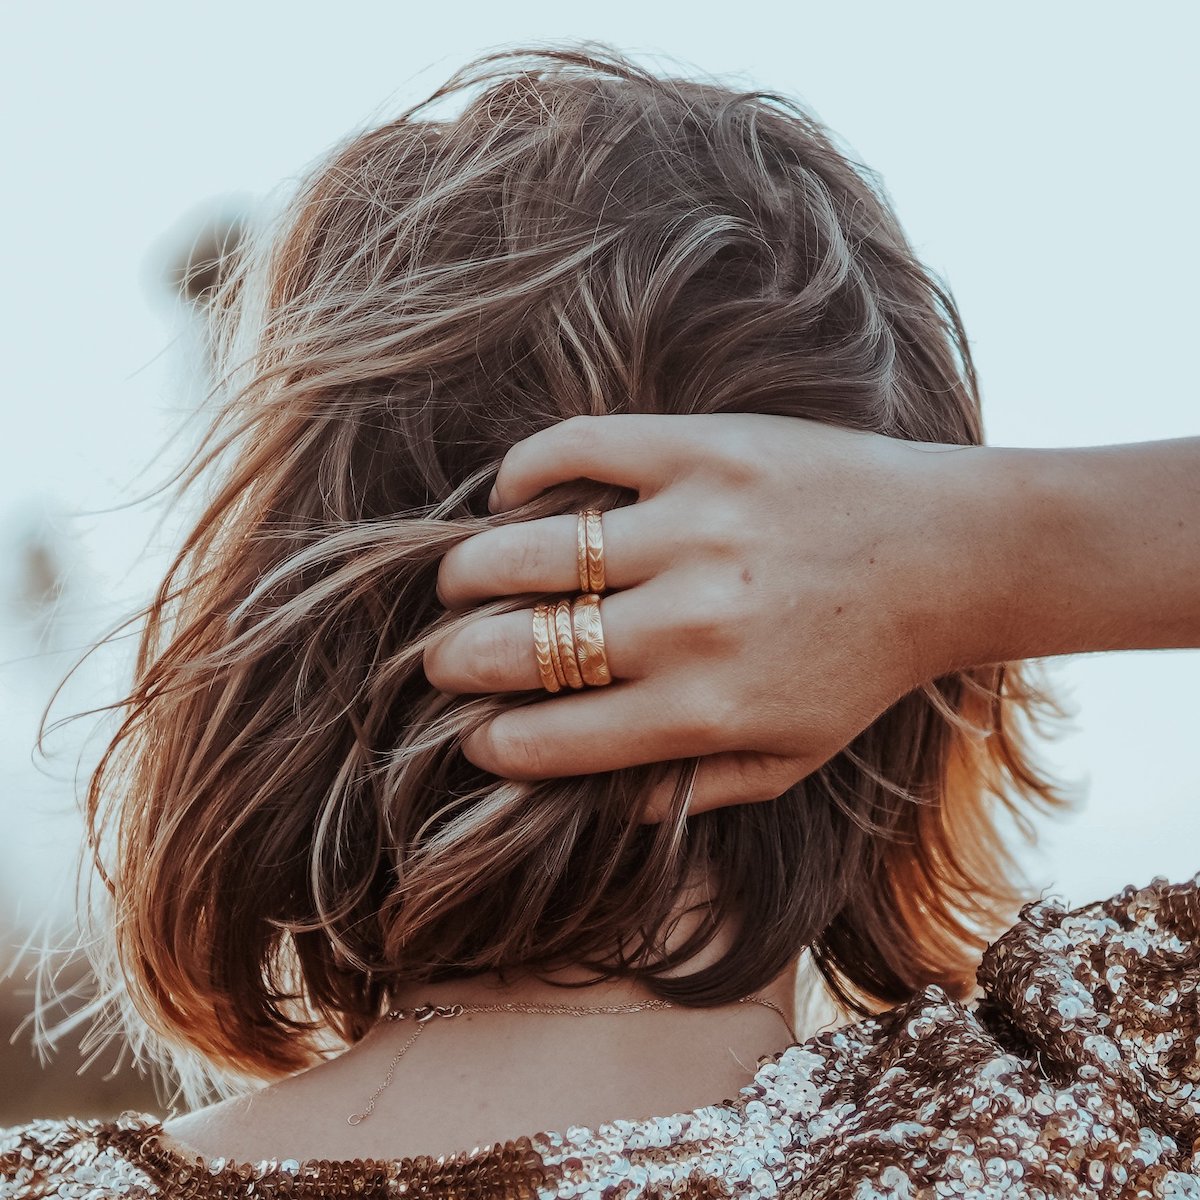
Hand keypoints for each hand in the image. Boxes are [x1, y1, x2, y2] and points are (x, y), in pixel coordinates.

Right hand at [425, 413, 979, 820]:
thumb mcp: (791, 758)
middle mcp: (690, 622)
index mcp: (706, 709)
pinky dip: (523, 473)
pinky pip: (577, 449)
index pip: (553, 738)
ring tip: (456, 583)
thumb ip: (693, 792)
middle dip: (456, 662)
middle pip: (522, 647)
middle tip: (442, 658)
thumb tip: (599, 806)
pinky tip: (509, 497)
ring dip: (468, 572)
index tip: (474, 735)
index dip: (492, 743)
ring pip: (528, 550)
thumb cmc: (861, 665)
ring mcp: (693, 526)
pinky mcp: (703, 448)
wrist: (944, 554)